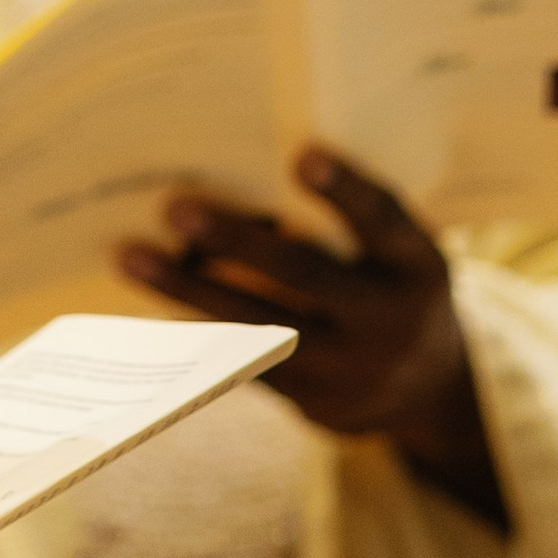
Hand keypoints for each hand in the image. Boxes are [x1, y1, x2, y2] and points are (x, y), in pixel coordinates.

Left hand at [122, 144, 502, 524]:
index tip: (302, 155)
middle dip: (235, 242)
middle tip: (174, 208)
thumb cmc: (392, 286)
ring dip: (188, 291)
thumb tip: (242, 175)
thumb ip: (350, 220)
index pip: (383, 219)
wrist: (427, 390)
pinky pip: (246, 363)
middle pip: (304, 276)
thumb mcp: (397, 251)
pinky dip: (197, 331)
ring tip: (131, 256)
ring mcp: (350, 369)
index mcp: (416, 264)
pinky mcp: (313, 403)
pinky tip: (149, 301)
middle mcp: (389, 320)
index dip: (345, 189)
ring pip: (259, 326)